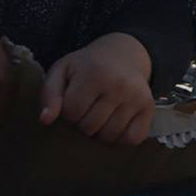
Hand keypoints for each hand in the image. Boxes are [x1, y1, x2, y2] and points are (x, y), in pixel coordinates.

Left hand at [40, 30, 160, 145]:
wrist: (122, 55)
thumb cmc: (86, 66)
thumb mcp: (62, 70)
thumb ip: (49, 94)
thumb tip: (45, 120)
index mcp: (95, 73)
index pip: (72, 112)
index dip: (67, 113)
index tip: (73, 102)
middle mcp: (119, 85)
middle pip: (90, 127)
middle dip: (82, 123)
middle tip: (86, 109)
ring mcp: (136, 98)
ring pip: (110, 136)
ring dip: (100, 133)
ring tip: (99, 116)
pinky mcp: (149, 109)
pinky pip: (132, 139)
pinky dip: (120, 139)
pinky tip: (115, 125)